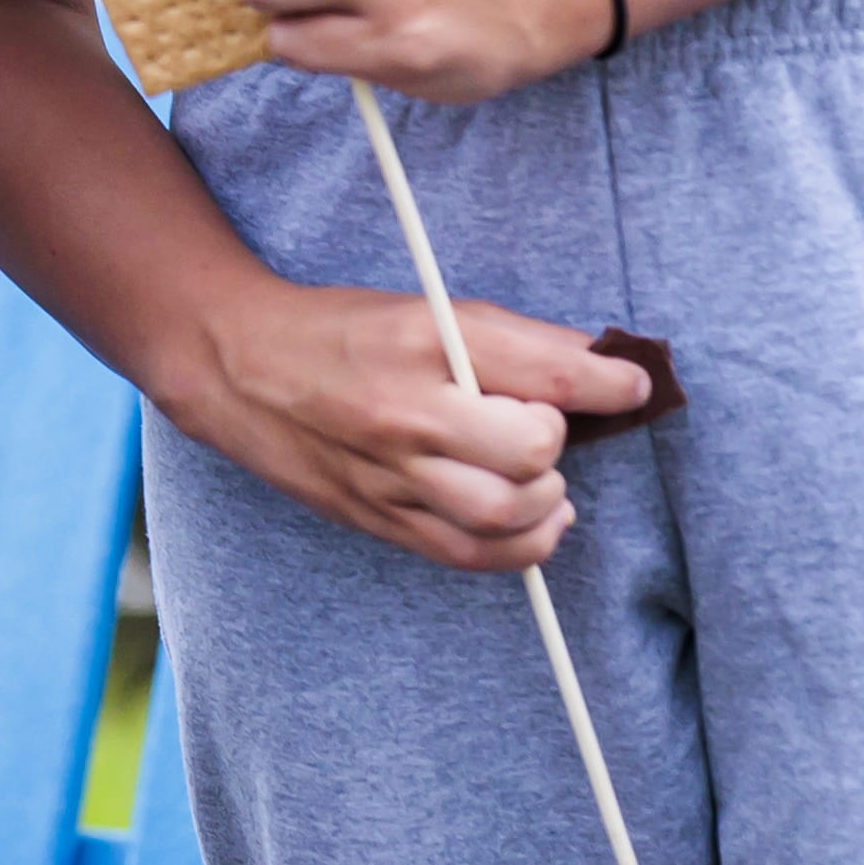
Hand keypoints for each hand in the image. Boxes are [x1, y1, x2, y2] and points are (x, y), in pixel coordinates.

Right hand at [167, 276, 652, 569]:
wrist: (234, 366)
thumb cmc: (338, 332)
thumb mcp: (422, 310)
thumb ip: (514, 340)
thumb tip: (603, 368)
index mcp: (421, 341)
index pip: (547, 373)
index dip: (610, 382)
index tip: (629, 384)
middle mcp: (405, 409)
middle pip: (532, 448)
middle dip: (554, 438)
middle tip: (537, 425)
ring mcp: (389, 472)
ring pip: (508, 512)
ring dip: (544, 498)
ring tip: (538, 478)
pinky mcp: (378, 517)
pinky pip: (471, 554)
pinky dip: (519, 544)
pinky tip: (529, 519)